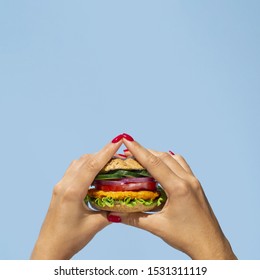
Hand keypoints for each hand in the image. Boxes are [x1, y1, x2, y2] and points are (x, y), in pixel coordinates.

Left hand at [31, 140, 121, 258]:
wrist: (49, 248)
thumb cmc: (69, 239)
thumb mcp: (94, 226)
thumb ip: (111, 212)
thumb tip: (126, 203)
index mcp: (72, 192)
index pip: (91, 166)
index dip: (106, 151)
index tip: (117, 140)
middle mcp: (64, 185)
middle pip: (85, 161)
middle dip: (102, 153)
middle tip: (119, 151)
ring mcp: (60, 186)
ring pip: (78, 163)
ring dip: (93, 158)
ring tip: (109, 159)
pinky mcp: (60, 189)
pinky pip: (74, 170)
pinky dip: (86, 166)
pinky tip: (96, 171)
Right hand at [109, 138, 236, 259]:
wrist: (211, 245)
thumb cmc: (187, 238)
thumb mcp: (158, 227)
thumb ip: (134, 218)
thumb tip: (114, 214)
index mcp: (178, 188)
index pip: (154, 163)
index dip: (138, 150)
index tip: (127, 139)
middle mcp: (188, 180)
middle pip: (163, 157)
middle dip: (145, 150)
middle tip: (128, 148)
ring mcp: (194, 181)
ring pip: (173, 158)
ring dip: (157, 154)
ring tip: (142, 156)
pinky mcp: (196, 185)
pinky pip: (181, 165)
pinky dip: (169, 161)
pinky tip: (162, 166)